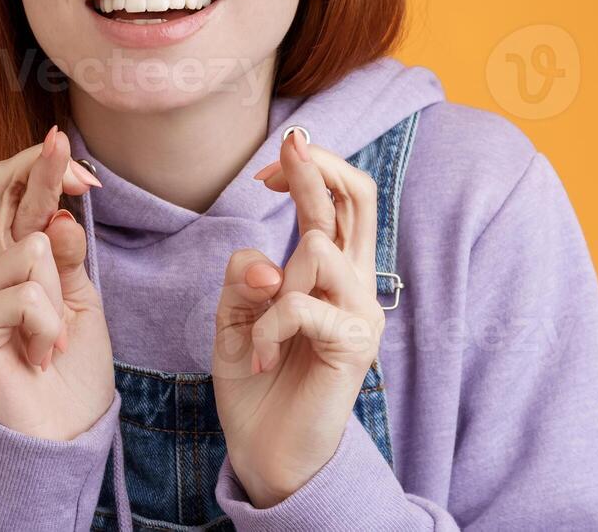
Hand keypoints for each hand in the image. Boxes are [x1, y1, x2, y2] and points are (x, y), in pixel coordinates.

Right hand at [0, 126, 114, 441]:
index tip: (80, 164)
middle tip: (64, 140)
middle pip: (0, 193)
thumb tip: (60, 214)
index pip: (8, 193)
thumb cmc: (69, 371)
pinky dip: (50, 327)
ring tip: (51, 341)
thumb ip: (66, 258)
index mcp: (4, 261)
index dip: (39, 168)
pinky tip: (40, 356)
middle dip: (40, 167)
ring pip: (32, 251)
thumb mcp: (79, 302)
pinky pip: (27, 296)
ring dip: (59, 299)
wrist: (59, 436)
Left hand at [213, 127, 387, 507]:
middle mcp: (355, 283)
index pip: (340, 198)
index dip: (310, 168)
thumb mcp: (236, 316)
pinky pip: (299, 305)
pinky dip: (264, 328)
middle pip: (359, 197)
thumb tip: (266, 262)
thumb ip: (246, 278)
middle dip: (318, 165)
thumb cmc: (256, 380)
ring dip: (269, 286)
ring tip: (256, 333)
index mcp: (331, 270)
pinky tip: (258, 359)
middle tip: (288, 146)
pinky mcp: (354, 344)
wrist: (268, 451)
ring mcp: (360, 312)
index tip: (266, 169)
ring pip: (318, 249)